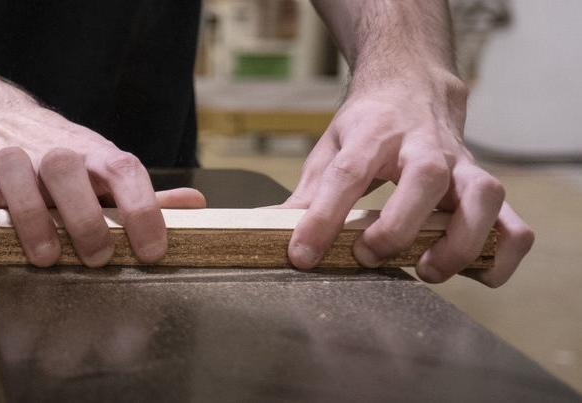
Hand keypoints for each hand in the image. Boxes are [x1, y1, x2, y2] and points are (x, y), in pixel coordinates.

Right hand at [0, 107, 205, 267]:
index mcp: (89, 152)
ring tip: (45, 257)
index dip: (142, 208)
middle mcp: (49, 152)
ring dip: (31, 217)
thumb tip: (195, 205)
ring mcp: (7, 159)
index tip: (152, 250)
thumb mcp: (99, 168)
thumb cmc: (56, 157)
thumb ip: (139, 193)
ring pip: (15, 173)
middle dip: (83, 216)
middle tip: (97, 257)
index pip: (122, 169)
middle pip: (65, 167)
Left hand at [276, 75, 532, 286]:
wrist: (415, 87)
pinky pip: (514, 224)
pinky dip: (502, 255)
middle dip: (398, 226)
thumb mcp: (330, 147)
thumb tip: (267, 230)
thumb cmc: (369, 126)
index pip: (347, 173)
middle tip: (369, 257)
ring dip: (459, 242)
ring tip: (426, 271)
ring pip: (483, 197)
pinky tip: (473, 275)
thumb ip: (307, 192)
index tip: (302, 254)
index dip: (322, 218)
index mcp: (374, 134)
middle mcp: (425, 146)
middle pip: (425, 178)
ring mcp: (463, 166)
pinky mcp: (486, 188)